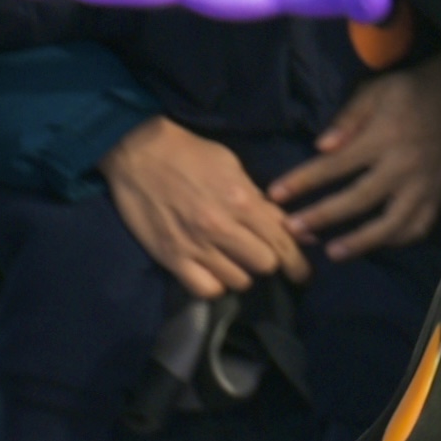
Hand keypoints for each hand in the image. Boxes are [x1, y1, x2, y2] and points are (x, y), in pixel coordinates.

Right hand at [102, 116, 309, 298]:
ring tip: (229, 259)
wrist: (138, 151)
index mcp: (242, 201)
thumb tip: (296, 229)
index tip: (302, 274)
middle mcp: (222, 227)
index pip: (282, 243)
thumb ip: (262, 201)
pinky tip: (210, 271)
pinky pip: (206, 289)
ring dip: (239, 272)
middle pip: (265, 265)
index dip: (298, 264)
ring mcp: (195, 245)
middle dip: (266, 261)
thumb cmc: (190, 154)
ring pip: (238, 281)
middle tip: (254, 253)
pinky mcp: (171, 257)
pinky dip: (213, 284)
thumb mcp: (232, 167)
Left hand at [276, 56, 440, 257]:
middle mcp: (403, 166)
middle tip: (293, 231)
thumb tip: (321, 147)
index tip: (275, 194)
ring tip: (332, 253)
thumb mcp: (377, 90)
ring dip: (360, 242)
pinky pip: (417, 227)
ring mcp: (424, 186)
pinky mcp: (440, 196)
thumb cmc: (413, 90)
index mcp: (384, 137)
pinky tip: (374, 244)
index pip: (336, 165)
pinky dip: (395, 240)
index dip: (303, 181)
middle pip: (358, 200)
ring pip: (390, 223)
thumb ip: (349, 118)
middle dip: (323, 217)